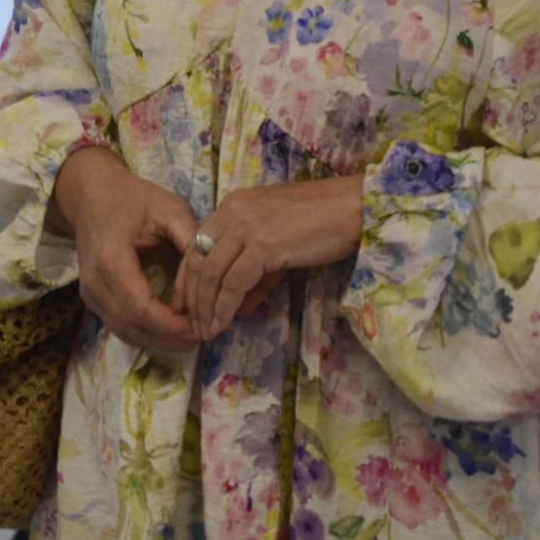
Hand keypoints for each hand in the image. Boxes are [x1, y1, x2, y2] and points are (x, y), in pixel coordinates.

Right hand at [51, 145, 200, 354]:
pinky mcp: (92, 299)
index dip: (172, 325)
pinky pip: (120, 326)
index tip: (201, 325)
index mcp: (111, 260)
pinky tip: (171, 329)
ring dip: (160, 340)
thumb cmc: (132, 199)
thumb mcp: (168, 209)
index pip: (141, 309)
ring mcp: (90, 295)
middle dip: (170, 337)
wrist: (91, 196)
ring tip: (192, 334)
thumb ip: (190, 239)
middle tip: (204, 334)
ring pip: (126, 333)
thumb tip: (214, 274)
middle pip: (133, 327)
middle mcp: (95, 284)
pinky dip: (146, 333)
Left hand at [177, 177, 366, 338]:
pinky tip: (223, 323)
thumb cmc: (323, 224)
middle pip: (198, 260)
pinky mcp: (263, 244)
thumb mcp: (280, 248)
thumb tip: (237, 309)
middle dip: (192, 298)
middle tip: (192, 326)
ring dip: (206, 308)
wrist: (353, 208)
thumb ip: (256, 277)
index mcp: (232, 207)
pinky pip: (234, 282)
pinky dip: (224, 307)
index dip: (187, 279)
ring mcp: (246, 226)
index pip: (196, 245)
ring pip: (211, 273)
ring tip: (206, 332)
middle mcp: (232, 212)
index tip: (185, 306)